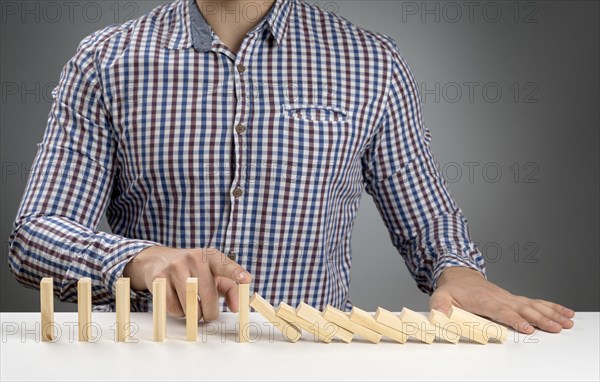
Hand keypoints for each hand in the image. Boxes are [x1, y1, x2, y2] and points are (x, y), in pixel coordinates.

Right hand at [123, 246, 251, 320]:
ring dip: (194, 315)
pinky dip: (178, 313)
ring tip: (193, 306)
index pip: (225, 265)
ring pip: (190, 305)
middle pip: (208, 296)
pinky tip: (178, 303)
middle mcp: (194, 258)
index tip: (246, 279)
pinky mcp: (159, 278)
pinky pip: (173, 308)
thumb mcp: (215, 275)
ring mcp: (175, 267)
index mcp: (211, 256)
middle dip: (210, 313)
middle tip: (208, 314)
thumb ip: (230, 289)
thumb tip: (237, 307)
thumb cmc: (194, 271)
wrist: (159, 260)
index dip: (236, 273)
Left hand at [429, 266, 574, 333]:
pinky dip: (551, 307)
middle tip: (555, 328)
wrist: (459, 275)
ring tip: (566, 322)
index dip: (514, 319)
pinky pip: (535, 303)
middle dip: (540, 319)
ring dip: (550, 314)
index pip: (501, 310)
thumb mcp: (440, 296)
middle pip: (522, 309)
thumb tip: (438, 314)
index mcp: (483, 300)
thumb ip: (439, 305)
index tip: (528, 327)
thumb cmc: (452, 289)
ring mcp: (508, 298)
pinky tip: (564, 313)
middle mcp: (499, 298)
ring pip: (532, 305)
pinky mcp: (513, 299)